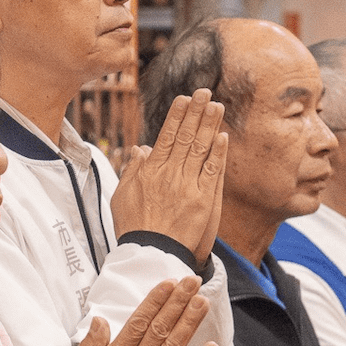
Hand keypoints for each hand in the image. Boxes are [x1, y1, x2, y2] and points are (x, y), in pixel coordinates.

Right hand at [109, 89, 227, 264]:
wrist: (150, 254)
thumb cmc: (134, 227)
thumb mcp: (122, 196)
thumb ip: (132, 170)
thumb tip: (140, 149)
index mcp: (150, 171)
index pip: (166, 136)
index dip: (176, 116)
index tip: (183, 99)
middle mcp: (170, 174)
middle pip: (185, 137)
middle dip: (195, 112)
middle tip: (204, 92)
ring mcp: (187, 186)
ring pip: (200, 149)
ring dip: (209, 125)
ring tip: (216, 105)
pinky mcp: (203, 200)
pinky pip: (212, 171)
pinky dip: (218, 153)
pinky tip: (222, 136)